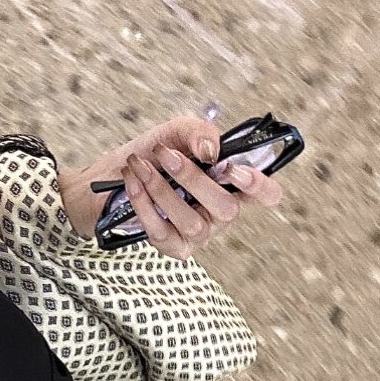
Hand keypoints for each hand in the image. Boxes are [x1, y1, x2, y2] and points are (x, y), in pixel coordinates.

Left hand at [57, 115, 283, 259]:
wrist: (113, 176)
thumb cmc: (154, 154)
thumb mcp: (177, 132)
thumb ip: (198, 132)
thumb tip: (210, 151)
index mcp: (232, 185)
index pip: (266, 195)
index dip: (259, 187)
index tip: (234, 169)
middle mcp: (220, 214)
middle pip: (227, 209)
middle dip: (194, 180)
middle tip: (166, 156)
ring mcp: (199, 235)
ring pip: (193, 223)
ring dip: (162, 189)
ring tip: (139, 164)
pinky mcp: (174, 248)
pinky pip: (164, 232)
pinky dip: (144, 203)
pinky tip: (133, 182)